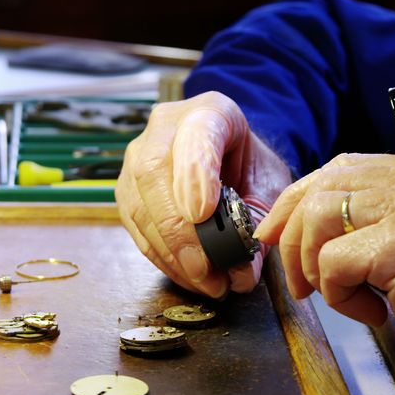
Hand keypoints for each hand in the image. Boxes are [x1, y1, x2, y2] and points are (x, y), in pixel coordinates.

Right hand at [115, 92, 291, 297]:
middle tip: (205, 269)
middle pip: (154, 172)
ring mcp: (137, 156)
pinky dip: (160, 257)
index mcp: (210, 111)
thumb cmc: (248, 165)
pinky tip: (187, 276)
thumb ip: (259, 221)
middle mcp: (164, 128)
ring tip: (205, 283)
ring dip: (169, 252)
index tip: (202, 212)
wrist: (228, 155)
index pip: (196, 134)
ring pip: (138, 204)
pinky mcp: (126, 188)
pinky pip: (134, 226)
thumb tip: (241, 272)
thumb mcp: (268, 184)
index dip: (195, 173)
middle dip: (178, 230)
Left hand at [254, 153, 394, 394]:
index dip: (299, 199)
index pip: (344, 167)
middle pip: (324, 185)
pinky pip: (334, 261)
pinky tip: (376, 315)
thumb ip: (379, 217)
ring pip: (319, 217)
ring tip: (347, 299)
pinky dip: (341, 297)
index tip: (276, 234)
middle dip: (293, 236)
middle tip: (300, 282)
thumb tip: (301, 213)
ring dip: (317, 268)